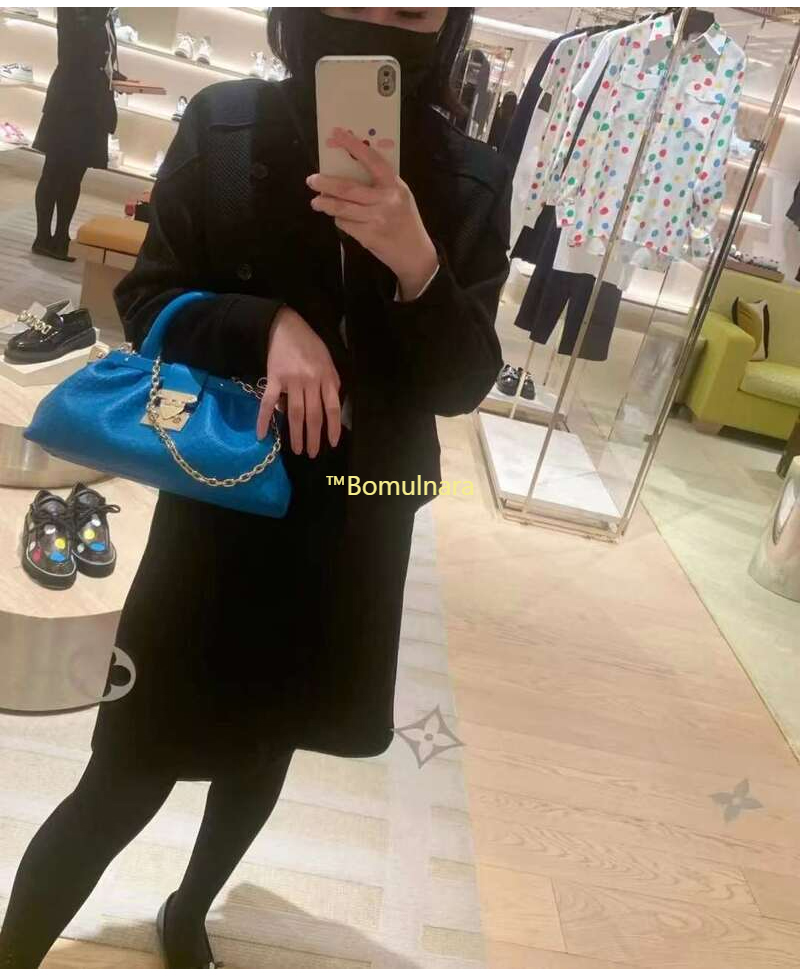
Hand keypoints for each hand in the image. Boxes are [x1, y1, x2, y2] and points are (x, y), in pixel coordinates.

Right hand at [256, 306, 340, 457]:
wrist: (285, 327)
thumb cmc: (310, 346)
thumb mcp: (328, 362)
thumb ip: (330, 384)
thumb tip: (328, 409)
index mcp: (327, 377)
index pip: (332, 408)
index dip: (333, 428)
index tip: (331, 443)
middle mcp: (311, 381)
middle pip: (313, 414)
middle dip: (314, 437)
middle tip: (312, 453)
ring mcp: (292, 380)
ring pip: (295, 412)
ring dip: (296, 434)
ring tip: (297, 450)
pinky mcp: (274, 378)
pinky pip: (269, 402)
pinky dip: (264, 419)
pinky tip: (262, 434)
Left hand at [307, 128, 438, 299]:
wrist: (416, 254)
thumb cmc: (406, 221)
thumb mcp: (400, 197)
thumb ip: (382, 185)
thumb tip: (350, 171)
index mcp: (395, 186)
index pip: (372, 161)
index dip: (354, 146)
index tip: (337, 134)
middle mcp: (386, 201)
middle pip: (348, 189)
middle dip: (325, 183)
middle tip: (311, 180)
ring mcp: (377, 220)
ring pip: (342, 209)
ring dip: (325, 204)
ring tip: (316, 202)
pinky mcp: (369, 237)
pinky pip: (346, 225)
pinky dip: (339, 220)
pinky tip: (338, 218)